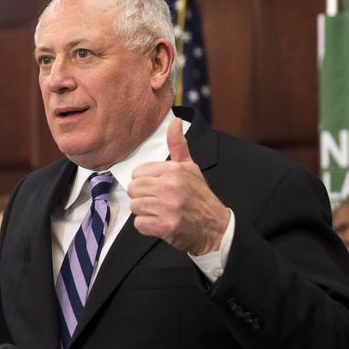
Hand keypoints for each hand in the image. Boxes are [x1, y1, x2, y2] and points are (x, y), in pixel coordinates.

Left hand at [129, 117, 229, 255]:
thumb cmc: (199, 197)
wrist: (215, 227)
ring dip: (145, 211)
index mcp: (174, 171)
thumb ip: (178, 145)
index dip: (145, 181)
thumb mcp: (191, 167)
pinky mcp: (165, 226)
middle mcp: (170, 187)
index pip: (138, 172)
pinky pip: (139, 224)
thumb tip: (175, 121)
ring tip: (160, 211)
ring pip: (135, 206)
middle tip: (158, 201)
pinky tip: (160, 223)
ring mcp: (167, 207)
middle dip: (142, 196)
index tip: (157, 187)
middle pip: (133, 189)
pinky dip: (147, 226)